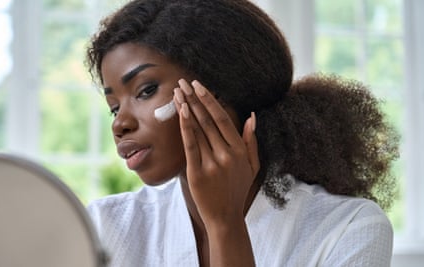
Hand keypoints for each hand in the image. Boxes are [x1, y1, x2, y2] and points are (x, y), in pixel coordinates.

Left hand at [173, 79, 258, 227]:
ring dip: (186, 108)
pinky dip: (185, 127)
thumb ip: (252, 142)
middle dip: (194, 98)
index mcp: (239, 150)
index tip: (200, 86)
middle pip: (208, 120)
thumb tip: (252, 117)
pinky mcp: (197, 172)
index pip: (223, 118)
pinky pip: (190, 145)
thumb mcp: (253, 166)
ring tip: (177, 92)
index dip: (210, 100)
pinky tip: (181, 112)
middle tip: (183, 82)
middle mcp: (227, 154)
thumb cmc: (238, 191)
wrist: (226, 218)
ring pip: (198, 129)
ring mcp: (212, 163)